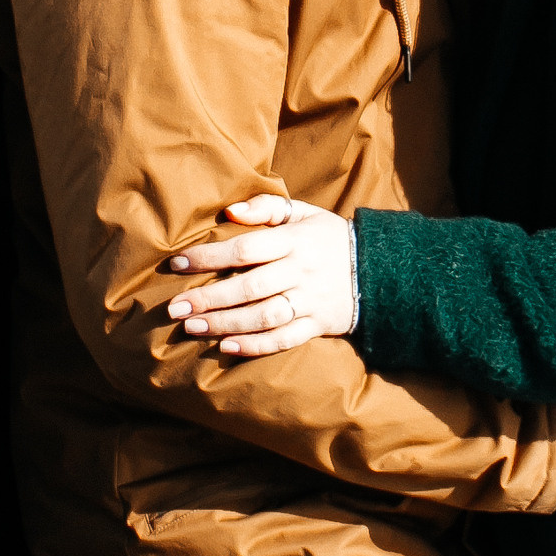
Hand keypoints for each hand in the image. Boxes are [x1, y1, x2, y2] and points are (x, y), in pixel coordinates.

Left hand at [165, 197, 354, 356]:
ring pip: (264, 316)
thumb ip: (266, 208)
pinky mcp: (317, 325)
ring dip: (226, 324)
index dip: (209, 256)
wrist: (380, 271)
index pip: (246, 248)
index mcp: (295, 241)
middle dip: (209, 298)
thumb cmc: (328, 238)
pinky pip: (284, 339)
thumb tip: (229, 210)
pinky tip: (228, 347)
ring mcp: (310, 301)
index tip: (178, 264)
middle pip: (249, 286)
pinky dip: (256, 345)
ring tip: (192, 327)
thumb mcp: (304, 213)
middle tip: (175, 307)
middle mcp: (301, 272)